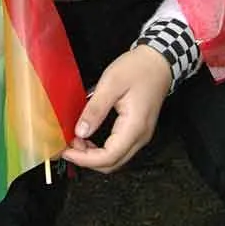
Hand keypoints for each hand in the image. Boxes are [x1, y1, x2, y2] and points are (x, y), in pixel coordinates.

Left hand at [61, 46, 170, 174]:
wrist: (158, 62)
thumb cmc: (138, 69)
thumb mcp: (111, 84)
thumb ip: (95, 109)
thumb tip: (80, 132)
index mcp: (134, 127)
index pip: (108, 157)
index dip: (85, 159)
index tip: (66, 151)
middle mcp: (140, 136)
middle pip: (112, 163)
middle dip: (87, 160)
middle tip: (68, 146)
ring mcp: (141, 135)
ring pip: (116, 158)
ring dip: (94, 156)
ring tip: (76, 141)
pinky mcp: (138, 130)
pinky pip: (119, 148)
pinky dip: (102, 149)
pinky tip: (89, 137)